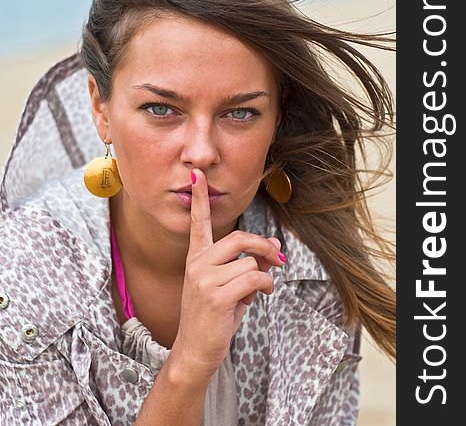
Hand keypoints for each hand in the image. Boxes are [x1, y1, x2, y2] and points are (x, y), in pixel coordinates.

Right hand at [169, 168, 285, 380]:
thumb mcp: (231, 286)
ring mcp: (204, 279)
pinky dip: (265, 286)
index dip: (198, 198)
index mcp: (197, 257)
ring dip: (265, 276)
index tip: (196, 175)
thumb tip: (274, 244)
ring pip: (250, 262)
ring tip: (259, 290)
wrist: (195, 352)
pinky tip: (260, 296)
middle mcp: (197, 263)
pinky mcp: (216, 295)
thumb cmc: (214, 318)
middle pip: (240, 238)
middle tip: (278, 258)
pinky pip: (254, 279)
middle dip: (264, 247)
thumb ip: (249, 264)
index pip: (199, 222)